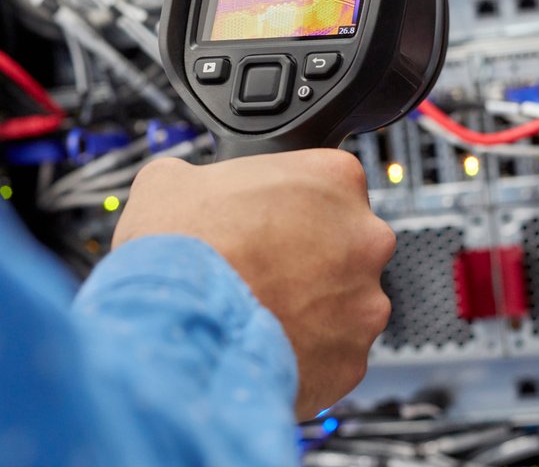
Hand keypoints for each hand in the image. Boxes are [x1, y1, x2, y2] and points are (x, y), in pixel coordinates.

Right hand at [113, 149, 394, 419]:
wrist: (172, 326)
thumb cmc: (178, 247)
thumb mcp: (174, 180)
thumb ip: (206, 178)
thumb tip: (193, 188)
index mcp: (335, 179)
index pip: (331, 186)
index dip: (294, 208)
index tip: (269, 226)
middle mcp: (366, 238)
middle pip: (348, 247)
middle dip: (312, 261)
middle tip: (264, 273)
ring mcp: (365, 303)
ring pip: (345, 306)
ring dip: (311, 311)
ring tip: (258, 316)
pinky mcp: (352, 360)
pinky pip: (333, 355)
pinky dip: (304, 355)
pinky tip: (263, 348)